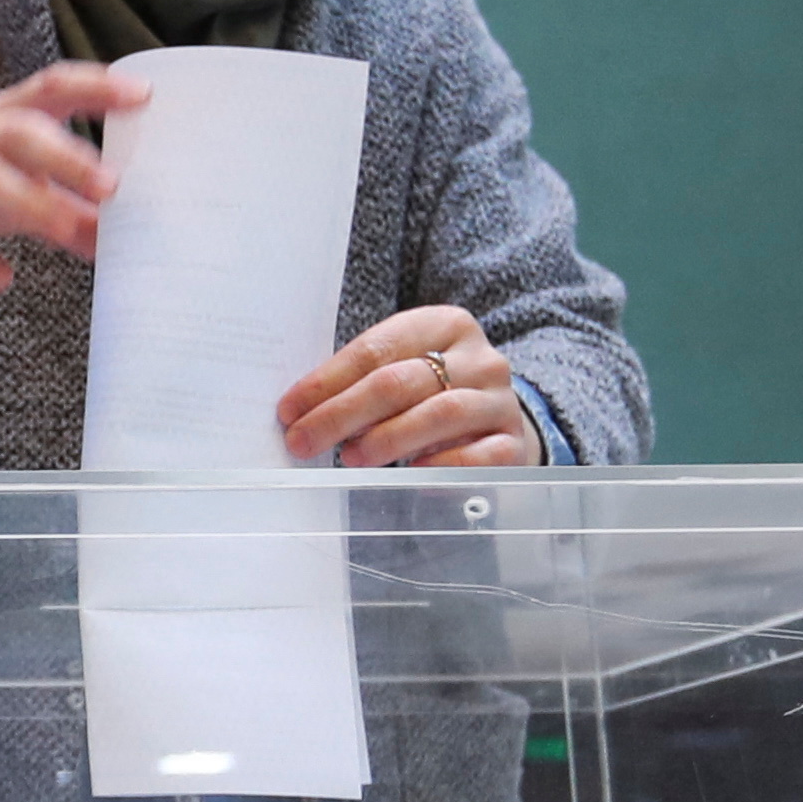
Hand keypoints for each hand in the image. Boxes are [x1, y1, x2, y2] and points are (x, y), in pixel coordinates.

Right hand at [0, 62, 144, 298]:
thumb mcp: (10, 192)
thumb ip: (64, 209)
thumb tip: (121, 239)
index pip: (49, 88)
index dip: (94, 87)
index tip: (142, 96)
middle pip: (16, 130)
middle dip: (64, 154)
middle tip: (111, 185)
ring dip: (25, 200)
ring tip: (66, 228)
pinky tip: (1, 279)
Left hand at [280, 308, 539, 467]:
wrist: (497, 421)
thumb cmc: (432, 395)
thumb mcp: (402, 372)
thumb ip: (360, 382)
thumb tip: (297, 413)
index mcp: (445, 324)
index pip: (376, 349)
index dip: (327, 381)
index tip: (289, 410)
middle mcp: (479, 359)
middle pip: (400, 382)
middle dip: (342, 413)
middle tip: (304, 441)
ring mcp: (500, 401)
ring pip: (438, 414)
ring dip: (386, 439)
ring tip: (349, 458)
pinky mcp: (513, 444)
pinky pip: (475, 457)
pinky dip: (437, 467)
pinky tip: (407, 477)